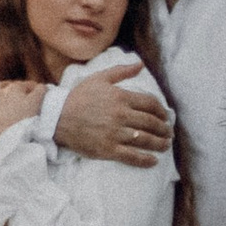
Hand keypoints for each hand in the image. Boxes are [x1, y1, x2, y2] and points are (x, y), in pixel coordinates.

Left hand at [0, 78, 47, 136]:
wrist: (7, 138)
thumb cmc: (23, 120)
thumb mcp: (36, 103)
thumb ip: (40, 91)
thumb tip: (43, 86)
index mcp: (16, 88)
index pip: (29, 85)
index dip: (37, 89)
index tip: (44, 94)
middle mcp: (3, 92)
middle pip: (15, 86)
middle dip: (23, 89)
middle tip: (31, 96)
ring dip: (5, 86)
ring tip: (10, 87)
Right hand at [50, 65, 170, 165]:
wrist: (57, 118)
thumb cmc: (78, 97)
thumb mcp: (99, 79)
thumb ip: (121, 71)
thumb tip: (140, 64)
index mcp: (120, 97)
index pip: (150, 104)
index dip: (162, 111)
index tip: (165, 116)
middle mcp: (120, 115)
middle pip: (151, 123)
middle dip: (164, 128)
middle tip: (168, 132)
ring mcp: (115, 134)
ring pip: (145, 140)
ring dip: (159, 144)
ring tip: (165, 145)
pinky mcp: (108, 150)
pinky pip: (132, 156)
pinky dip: (146, 160)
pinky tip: (153, 161)